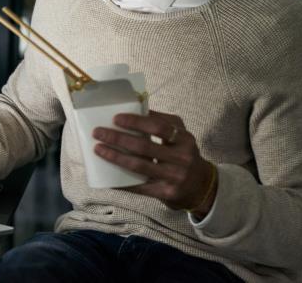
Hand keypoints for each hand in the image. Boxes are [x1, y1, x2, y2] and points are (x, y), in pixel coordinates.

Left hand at [92, 110, 216, 216]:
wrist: (202, 187)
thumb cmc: (184, 155)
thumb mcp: (180, 136)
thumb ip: (162, 122)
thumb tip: (135, 108)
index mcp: (184, 138)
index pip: (158, 127)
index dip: (136, 122)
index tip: (116, 118)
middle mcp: (181, 157)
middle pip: (144, 146)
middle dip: (117, 138)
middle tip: (98, 132)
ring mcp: (174, 176)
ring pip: (138, 166)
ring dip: (115, 157)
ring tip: (98, 149)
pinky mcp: (166, 192)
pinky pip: (139, 187)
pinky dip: (122, 182)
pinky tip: (108, 177)